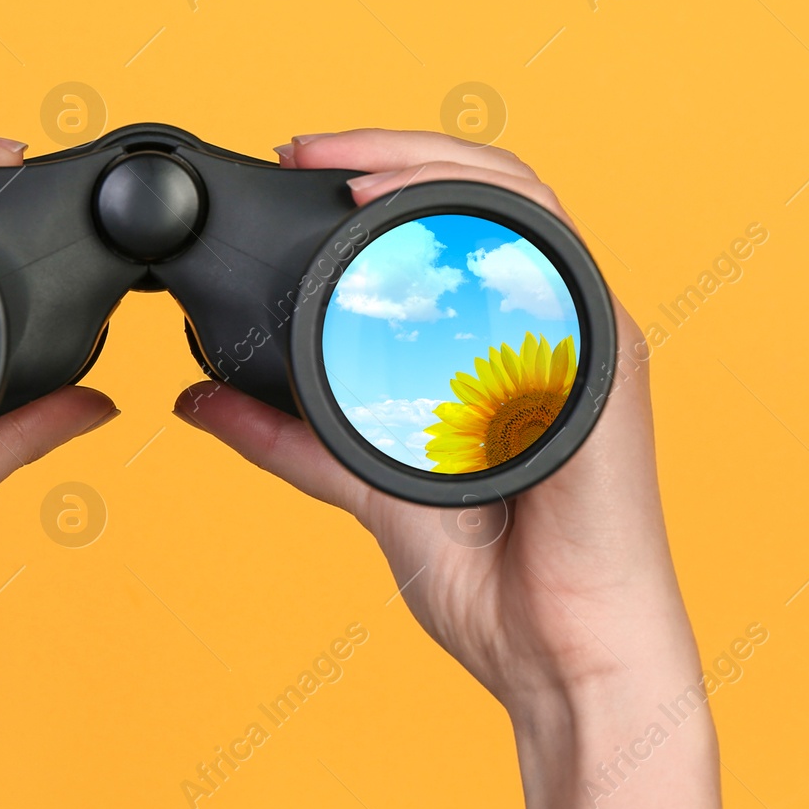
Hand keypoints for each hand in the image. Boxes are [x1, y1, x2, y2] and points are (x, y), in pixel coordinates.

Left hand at [174, 130, 722, 808]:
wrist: (563, 660)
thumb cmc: (495, 583)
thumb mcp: (366, 489)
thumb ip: (290, 440)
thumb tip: (201, 402)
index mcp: (509, 343)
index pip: (453, 224)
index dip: (382, 176)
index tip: (299, 169)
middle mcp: (554, 326)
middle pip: (488, 192)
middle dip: (395, 150)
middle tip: (307, 148)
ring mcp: (587, 338)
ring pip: (523, 202)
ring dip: (434, 165)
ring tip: (350, 169)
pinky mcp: (607, 364)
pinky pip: (556, 255)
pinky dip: (485, 215)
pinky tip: (419, 212)